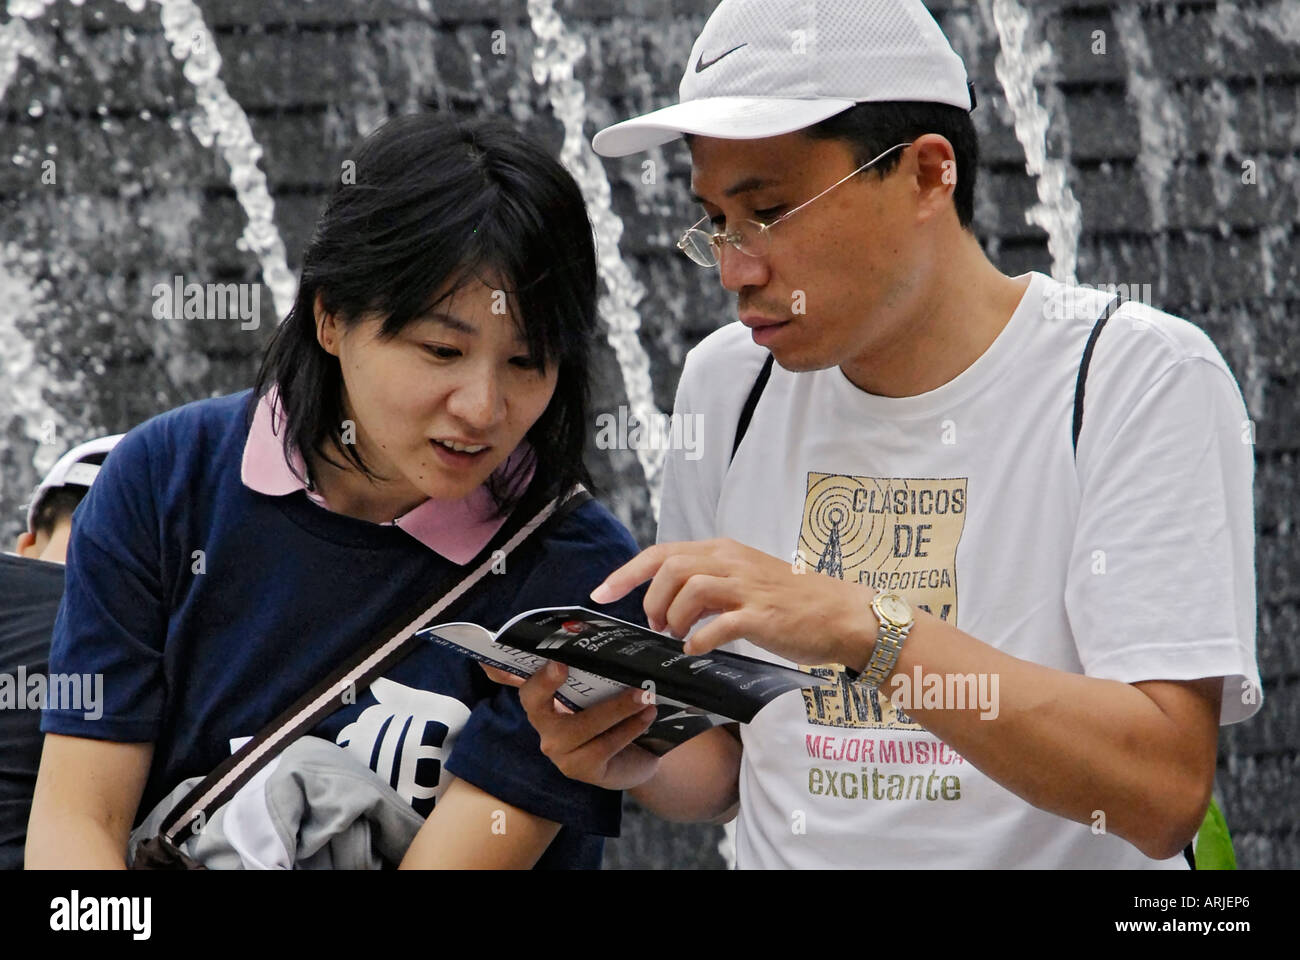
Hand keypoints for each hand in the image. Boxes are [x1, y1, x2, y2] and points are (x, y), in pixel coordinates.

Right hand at [489, 661, 661, 790]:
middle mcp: (543, 720)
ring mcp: (558, 748)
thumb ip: (600, 663)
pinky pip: (602, 747)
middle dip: (544, 683)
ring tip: (644, 694)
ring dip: (615, 708)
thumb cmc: (617, 710)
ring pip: (579, 726)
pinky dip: (628, 728)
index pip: (510, 676)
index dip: (498, 668)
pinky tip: (647, 716)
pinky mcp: (580, 768)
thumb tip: (618, 640)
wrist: (638, 754)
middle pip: (533, 700)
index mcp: (544, 692)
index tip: (505, 654)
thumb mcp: (606, 685)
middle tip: (562, 665)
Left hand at [589, 538, 877, 667]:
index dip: (626, 572)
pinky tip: (698, 649)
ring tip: (677, 635)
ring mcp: (748, 588)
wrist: (842, 614)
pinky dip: (699, 640)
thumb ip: (708, 584)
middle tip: (656, 624)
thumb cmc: (793, 601)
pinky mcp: (763, 616)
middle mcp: (733, 562)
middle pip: (670, 568)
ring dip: (673, 617)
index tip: (601, 592)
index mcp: (725, 551)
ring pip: (690, 590)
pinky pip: (718, 625)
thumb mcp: (745, 580)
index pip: (662, 552)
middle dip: (651, 599)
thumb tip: (669, 601)